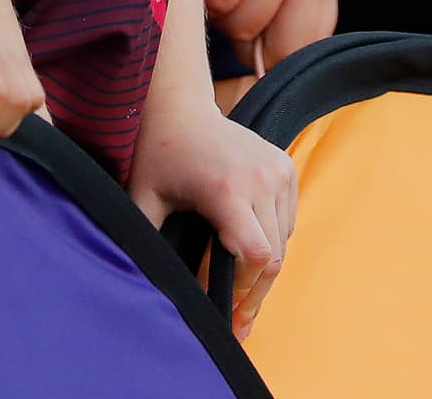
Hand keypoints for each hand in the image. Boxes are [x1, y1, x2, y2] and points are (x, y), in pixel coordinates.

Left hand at [127, 103, 298, 336]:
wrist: (180, 107)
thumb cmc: (158, 154)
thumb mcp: (143, 200)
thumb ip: (147, 243)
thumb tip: (150, 290)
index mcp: (227, 189)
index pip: (256, 255)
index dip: (245, 290)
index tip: (226, 311)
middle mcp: (260, 178)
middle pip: (273, 256)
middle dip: (254, 293)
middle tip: (238, 323)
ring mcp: (277, 170)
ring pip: (283, 242)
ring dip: (264, 270)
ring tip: (242, 295)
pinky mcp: (285, 166)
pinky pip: (288, 221)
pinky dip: (273, 242)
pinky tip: (250, 253)